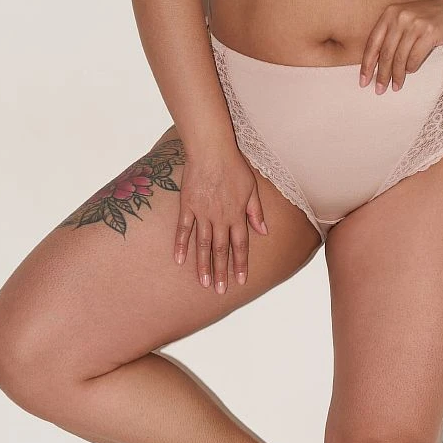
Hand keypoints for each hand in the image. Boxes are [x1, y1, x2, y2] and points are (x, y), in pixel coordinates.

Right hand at [173, 145, 267, 292]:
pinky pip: (183, 229)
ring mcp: (202, 213)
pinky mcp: (187, 206)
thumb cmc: (234, 166)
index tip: (241, 281)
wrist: (212, 151)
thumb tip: (263, 232)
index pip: (240, 246)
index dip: (241, 264)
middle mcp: (220, 218)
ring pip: (203, 245)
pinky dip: (181, 245)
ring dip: (203, 265)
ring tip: (204, 283)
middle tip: (220, 291)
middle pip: (220, 250)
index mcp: (237, 214)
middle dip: (222, 272)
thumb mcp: (252, 188)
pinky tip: (179, 260)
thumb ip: (256, 212)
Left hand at [359, 0, 442, 92]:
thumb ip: (392, 35)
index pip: (373, 43)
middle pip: (386, 53)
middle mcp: (400, 16)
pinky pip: (415, 57)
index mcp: (390, 13)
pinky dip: (412, 67)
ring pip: (400, 58)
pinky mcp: (430, 32)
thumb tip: (376, 64)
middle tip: (379, 89)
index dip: (367, 64)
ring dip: (397, 75)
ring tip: (396, 86)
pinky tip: (410, 72)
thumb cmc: (430, 19)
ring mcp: (415, 23)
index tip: (363, 80)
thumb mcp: (407, 20)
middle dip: (382, 74)